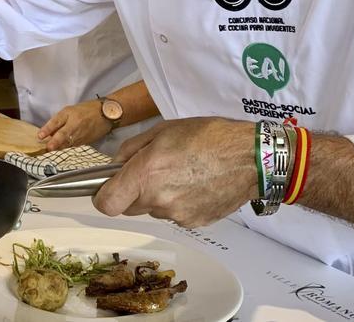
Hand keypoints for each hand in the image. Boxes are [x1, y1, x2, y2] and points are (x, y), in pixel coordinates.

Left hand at [38, 101, 110, 150]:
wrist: (106, 114)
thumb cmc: (87, 110)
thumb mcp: (69, 111)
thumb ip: (57, 121)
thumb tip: (46, 133)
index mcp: (70, 115)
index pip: (56, 122)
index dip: (47, 129)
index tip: (40, 136)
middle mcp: (75, 126)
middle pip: (62, 137)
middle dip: (53, 144)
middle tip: (47, 148)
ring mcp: (80, 135)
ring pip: (67, 144)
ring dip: (58, 148)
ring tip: (50, 151)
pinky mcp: (85, 142)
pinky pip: (72, 146)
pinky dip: (66, 148)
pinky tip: (60, 150)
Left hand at [93, 118, 258, 227]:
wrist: (250, 158)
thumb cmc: (208, 137)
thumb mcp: (163, 130)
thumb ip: (132, 148)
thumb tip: (116, 164)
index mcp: (146, 174)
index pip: (106, 204)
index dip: (102, 196)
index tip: (107, 186)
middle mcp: (158, 199)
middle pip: (129, 207)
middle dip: (133, 191)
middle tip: (153, 170)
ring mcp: (176, 215)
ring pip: (153, 210)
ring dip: (158, 196)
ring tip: (181, 174)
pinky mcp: (193, 223)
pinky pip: (174, 215)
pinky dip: (178, 202)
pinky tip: (195, 185)